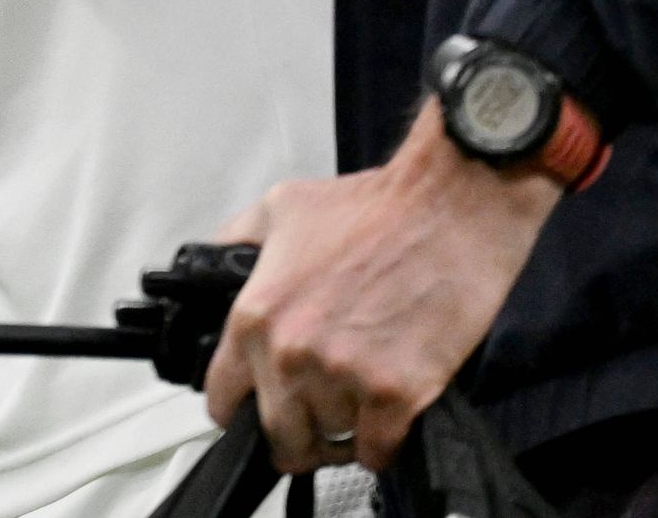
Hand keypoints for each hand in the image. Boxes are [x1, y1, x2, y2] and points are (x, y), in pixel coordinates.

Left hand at [201, 112, 562, 471]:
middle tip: (315, 416)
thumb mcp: (281, 208)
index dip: (238, 408)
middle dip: (294, 430)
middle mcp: (291, 354)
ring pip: (330, 441)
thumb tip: (209, 269)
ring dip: (343, 427)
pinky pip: (376, 451)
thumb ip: (236, 244)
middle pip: (278, 435)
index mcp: (256, 315)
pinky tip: (387, 413)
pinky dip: (381, 441)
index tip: (253, 409)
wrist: (447, 208)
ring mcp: (343, 378)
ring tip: (358, 395)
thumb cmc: (374, 207)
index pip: (223, 398)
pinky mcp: (395, 396)